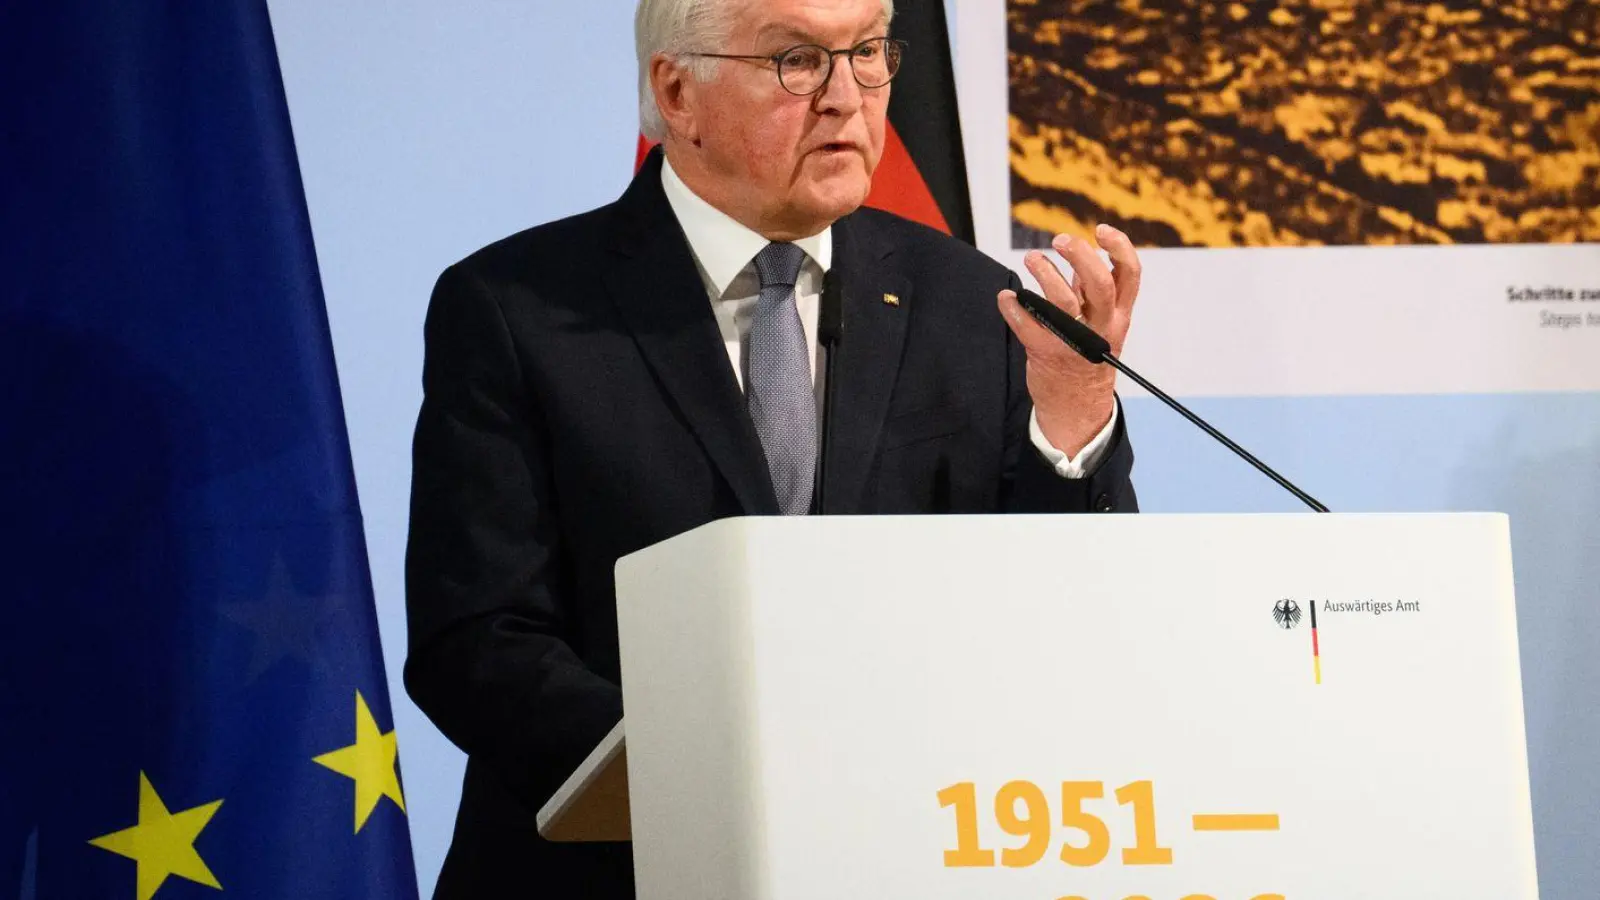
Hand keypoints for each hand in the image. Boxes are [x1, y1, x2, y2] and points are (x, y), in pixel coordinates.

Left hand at [997, 224, 1140, 457]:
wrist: (1078, 407)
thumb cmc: (1087, 355)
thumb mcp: (1100, 322)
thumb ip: (1091, 290)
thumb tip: (1082, 252)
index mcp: (1119, 315)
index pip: (1130, 276)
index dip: (1120, 248)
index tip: (1101, 230)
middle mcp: (1102, 327)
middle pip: (1100, 285)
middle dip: (1081, 257)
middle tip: (1060, 240)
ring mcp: (1075, 341)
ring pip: (1065, 303)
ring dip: (1045, 275)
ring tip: (1031, 258)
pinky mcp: (1047, 354)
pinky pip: (1028, 327)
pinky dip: (1013, 308)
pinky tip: (1005, 297)